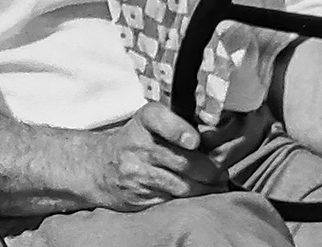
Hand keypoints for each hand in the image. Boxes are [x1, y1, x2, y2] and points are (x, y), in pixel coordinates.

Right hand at [85, 103, 229, 210]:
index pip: (160, 120)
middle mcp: (138, 145)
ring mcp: (137, 173)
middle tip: (223, 170)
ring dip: (205, 187)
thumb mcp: (150, 122)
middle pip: (182, 160)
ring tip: (217, 184)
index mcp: (144, 120)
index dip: (178, 130)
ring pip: (181, 184)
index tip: (194, 141)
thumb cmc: (135, 141)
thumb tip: (216, 137)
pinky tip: (201, 194)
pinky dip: (191, 199)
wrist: (98, 167)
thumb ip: (178, 124)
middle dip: (210, 168)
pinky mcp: (140, 196)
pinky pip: (173, 200)